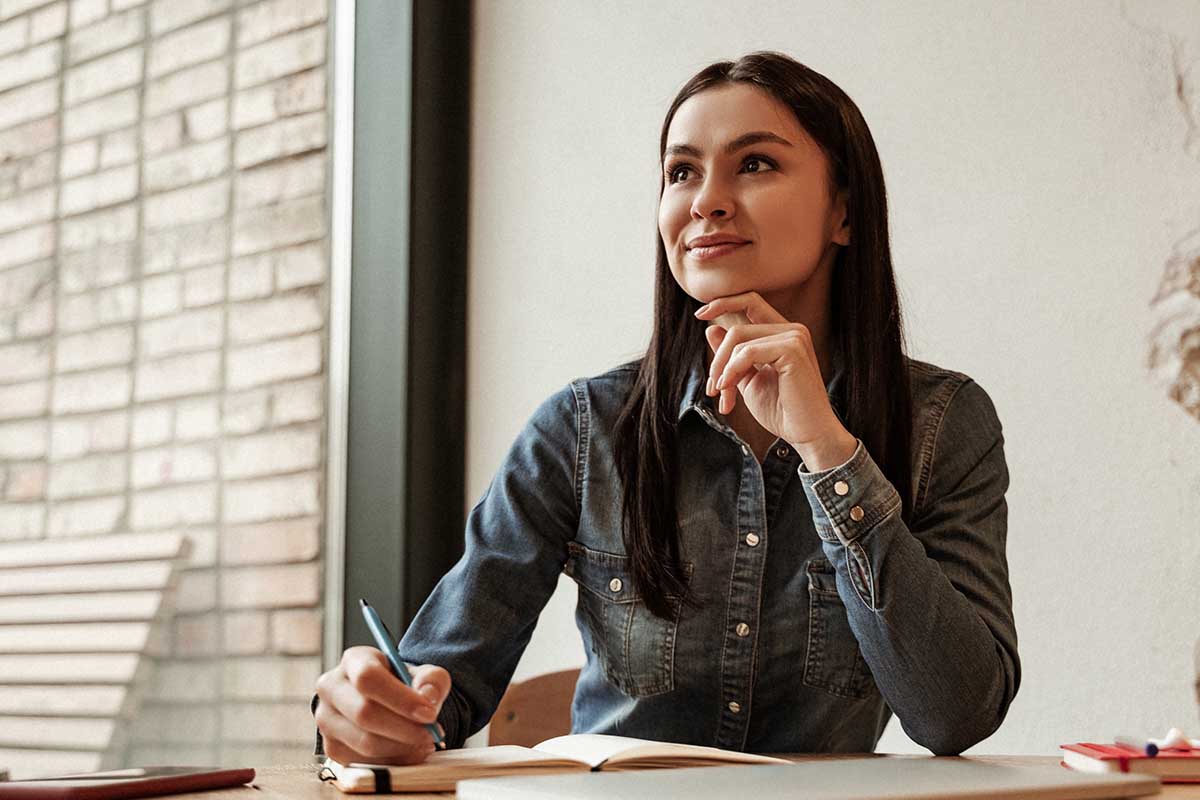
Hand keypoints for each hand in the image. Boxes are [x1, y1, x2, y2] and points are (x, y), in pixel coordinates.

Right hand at [315, 646, 450, 764]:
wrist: (386, 702)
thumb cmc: (403, 685)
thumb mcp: (423, 674)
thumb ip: (432, 680)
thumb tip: (427, 696)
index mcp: (353, 660)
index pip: (368, 678)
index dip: (400, 698)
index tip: (429, 714)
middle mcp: (332, 688)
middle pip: (364, 713)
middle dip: (404, 728)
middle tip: (431, 733)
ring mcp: (327, 719)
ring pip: (364, 742)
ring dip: (401, 747)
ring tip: (424, 742)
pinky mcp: (332, 747)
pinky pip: (363, 762)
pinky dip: (393, 761)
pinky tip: (409, 751)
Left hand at [695, 291, 854, 462]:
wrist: (806, 434)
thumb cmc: (781, 411)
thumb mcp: (748, 380)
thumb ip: (733, 357)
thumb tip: (711, 329)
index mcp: (784, 334)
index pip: (750, 302)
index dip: (724, 303)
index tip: (699, 315)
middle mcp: (793, 330)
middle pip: (738, 328)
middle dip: (718, 359)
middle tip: (713, 389)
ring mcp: (795, 337)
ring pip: (739, 339)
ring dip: (723, 371)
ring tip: (724, 398)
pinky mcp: (792, 349)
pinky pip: (747, 352)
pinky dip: (731, 371)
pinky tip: (729, 391)